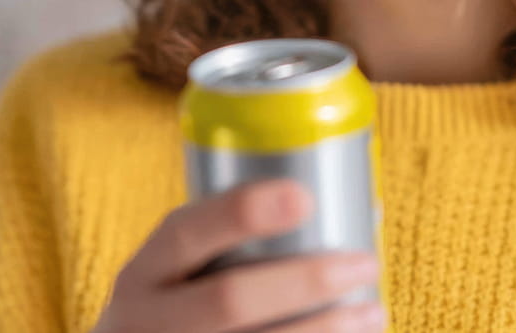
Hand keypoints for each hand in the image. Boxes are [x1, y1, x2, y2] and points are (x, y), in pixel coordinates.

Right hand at [90, 176, 384, 332]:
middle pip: (227, 300)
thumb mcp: (178, 275)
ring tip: (372, 310)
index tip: (304, 196)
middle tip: (364, 263)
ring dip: (323, 330)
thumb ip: (233, 246)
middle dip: (303, 280)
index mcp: (143, 274)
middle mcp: (147, 322)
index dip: (241, 213)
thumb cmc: (181, 310)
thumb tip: (357, 210)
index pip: (185, 233)